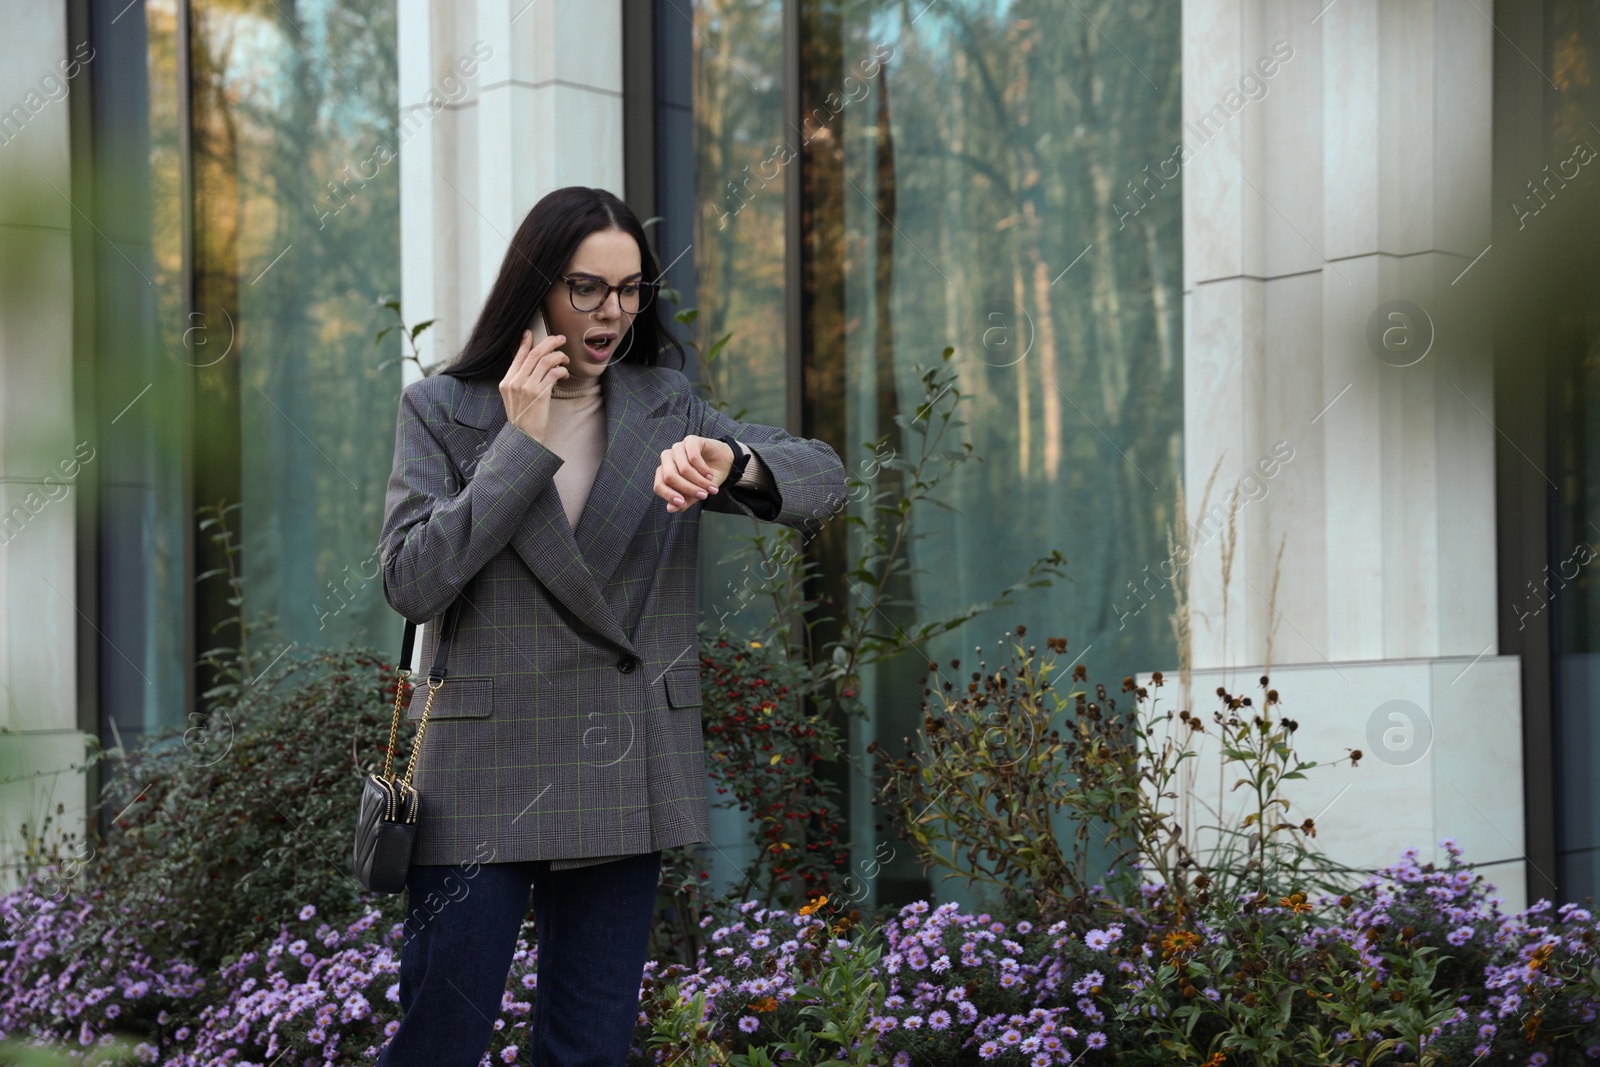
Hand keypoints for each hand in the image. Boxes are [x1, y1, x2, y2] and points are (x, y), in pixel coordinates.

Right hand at [500, 328, 568, 444]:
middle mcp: (515, 382)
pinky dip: (561, 370)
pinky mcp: (539, 394)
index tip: (531, 333)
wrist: (524, 437)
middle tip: (560, 339)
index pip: (517, 357)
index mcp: (506, 382)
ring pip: (545, 361)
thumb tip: (533, 366)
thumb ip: (519, 382)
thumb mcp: (514, 398)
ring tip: (565, 359)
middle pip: (534, 354)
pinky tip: (564, 373)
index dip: (525, 343)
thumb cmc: (523, 419)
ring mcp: (526, 388)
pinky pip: (553, 374)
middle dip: (549, 343)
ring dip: (558, 356)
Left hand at [655, 435, 735, 512]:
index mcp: (664, 472)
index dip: (669, 495)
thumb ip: (684, 500)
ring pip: (683, 468)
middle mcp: (668, 458)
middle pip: (670, 477)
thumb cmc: (706, 479)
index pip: (659, 485)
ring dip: (700, 481)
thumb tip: (670, 509)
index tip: (682, 503)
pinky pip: (693, 458)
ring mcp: (678, 448)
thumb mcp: (696, 493)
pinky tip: (710, 475)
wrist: (725, 463)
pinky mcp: (690, 440)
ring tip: (711, 488)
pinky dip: (703, 470)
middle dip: (688, 489)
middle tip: (703, 496)